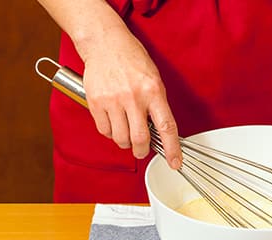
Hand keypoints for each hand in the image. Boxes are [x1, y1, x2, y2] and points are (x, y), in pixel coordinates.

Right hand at [80, 27, 181, 168]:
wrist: (105, 43)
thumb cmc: (132, 60)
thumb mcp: (154, 79)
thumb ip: (157, 105)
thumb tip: (160, 133)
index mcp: (154, 91)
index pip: (166, 127)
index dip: (172, 149)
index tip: (175, 163)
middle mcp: (134, 97)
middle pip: (140, 139)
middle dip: (142, 151)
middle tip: (142, 150)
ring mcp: (113, 100)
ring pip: (121, 138)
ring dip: (125, 142)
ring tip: (126, 131)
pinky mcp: (96, 102)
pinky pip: (105, 130)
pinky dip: (110, 132)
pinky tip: (114, 122)